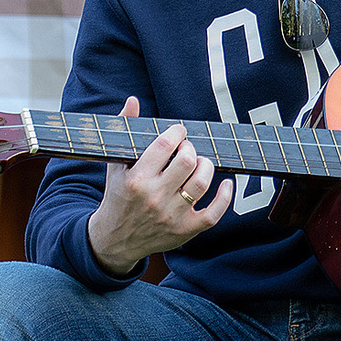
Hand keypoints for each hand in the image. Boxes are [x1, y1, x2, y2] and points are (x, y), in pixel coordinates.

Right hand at [85, 95, 232, 275]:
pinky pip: (214, 213)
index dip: (177, 132)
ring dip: (206, 166)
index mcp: (136, 179)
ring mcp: (171, 216)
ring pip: (202, 183)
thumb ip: (125, 131)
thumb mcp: (115, 165)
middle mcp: (154, 197)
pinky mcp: (184, 230)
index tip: (178, 132)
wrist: (115, 239)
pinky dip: (225, 196)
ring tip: (200, 163)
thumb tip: (132, 101)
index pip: (165, 145)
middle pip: (187, 161)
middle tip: (187, 149)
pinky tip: (226, 183)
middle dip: (191, 148)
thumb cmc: (117, 197)